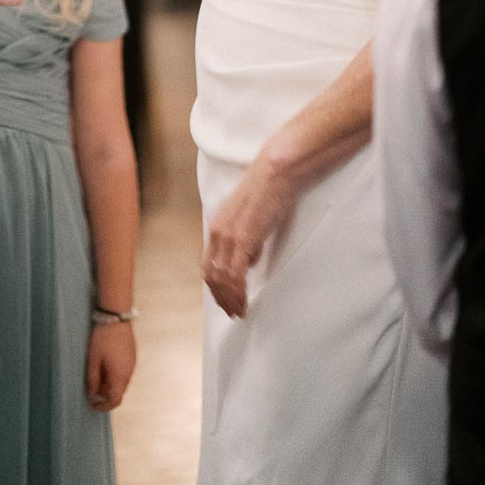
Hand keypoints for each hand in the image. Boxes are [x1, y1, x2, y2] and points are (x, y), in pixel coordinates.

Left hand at [85, 322, 135, 411]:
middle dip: (106, 394)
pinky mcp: (133, 355)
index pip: (115, 400)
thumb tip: (92, 396)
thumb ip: (93, 380)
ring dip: (111, 384)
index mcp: (119, 376)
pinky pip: (125, 372)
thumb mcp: (93, 360)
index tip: (93, 404)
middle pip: (119, 392)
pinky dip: (116, 375)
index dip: (104, 406)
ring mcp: (133, 364)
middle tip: (92, 388)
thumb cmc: (103, 338)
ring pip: (122, 382)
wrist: (116, 316)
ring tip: (97, 374)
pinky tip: (106, 365)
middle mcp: (129, 373)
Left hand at [201, 149, 298, 317]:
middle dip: (220, 296)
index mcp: (217, 225)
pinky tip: (244, 302)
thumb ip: (246, 239)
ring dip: (229, 298)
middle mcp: (217, 232)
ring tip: (239, 311)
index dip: (215, 284)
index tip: (225, 298)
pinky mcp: (242, 239)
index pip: (208, 262)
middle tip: (232, 311)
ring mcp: (228, 236)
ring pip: (220, 277)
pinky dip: (237, 292)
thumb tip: (248, 260)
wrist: (275, 173)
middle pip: (210, 273)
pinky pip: (234, 274)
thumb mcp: (251, 218)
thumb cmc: (268, 192)